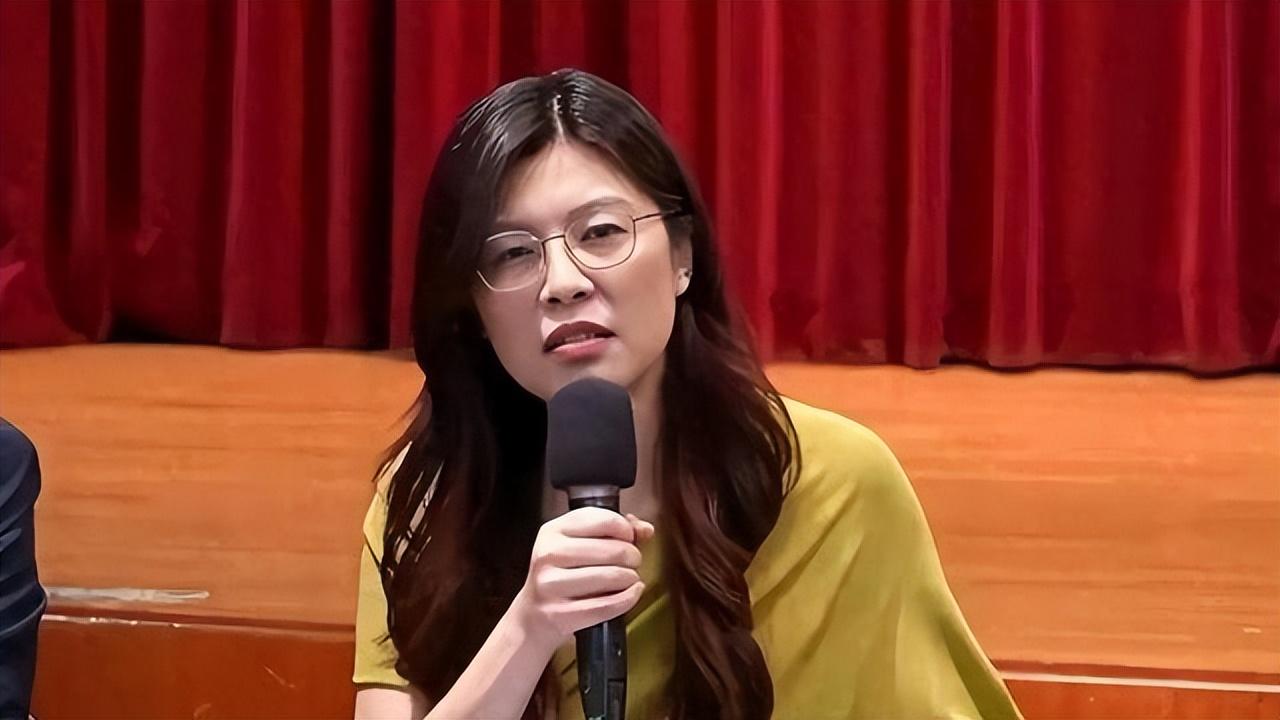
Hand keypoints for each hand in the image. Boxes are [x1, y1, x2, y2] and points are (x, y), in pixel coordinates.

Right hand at [513, 507, 654, 647]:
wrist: (533, 616)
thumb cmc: (563, 575)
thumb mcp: (579, 544)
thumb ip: (615, 531)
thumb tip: (645, 529)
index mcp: (553, 530)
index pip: (604, 520)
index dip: (626, 529)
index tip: (629, 538)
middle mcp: (549, 554)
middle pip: (614, 550)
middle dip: (633, 557)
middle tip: (631, 562)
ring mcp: (552, 585)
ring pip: (613, 577)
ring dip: (631, 578)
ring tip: (628, 578)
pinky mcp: (560, 614)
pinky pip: (609, 605)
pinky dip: (629, 598)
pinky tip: (632, 593)